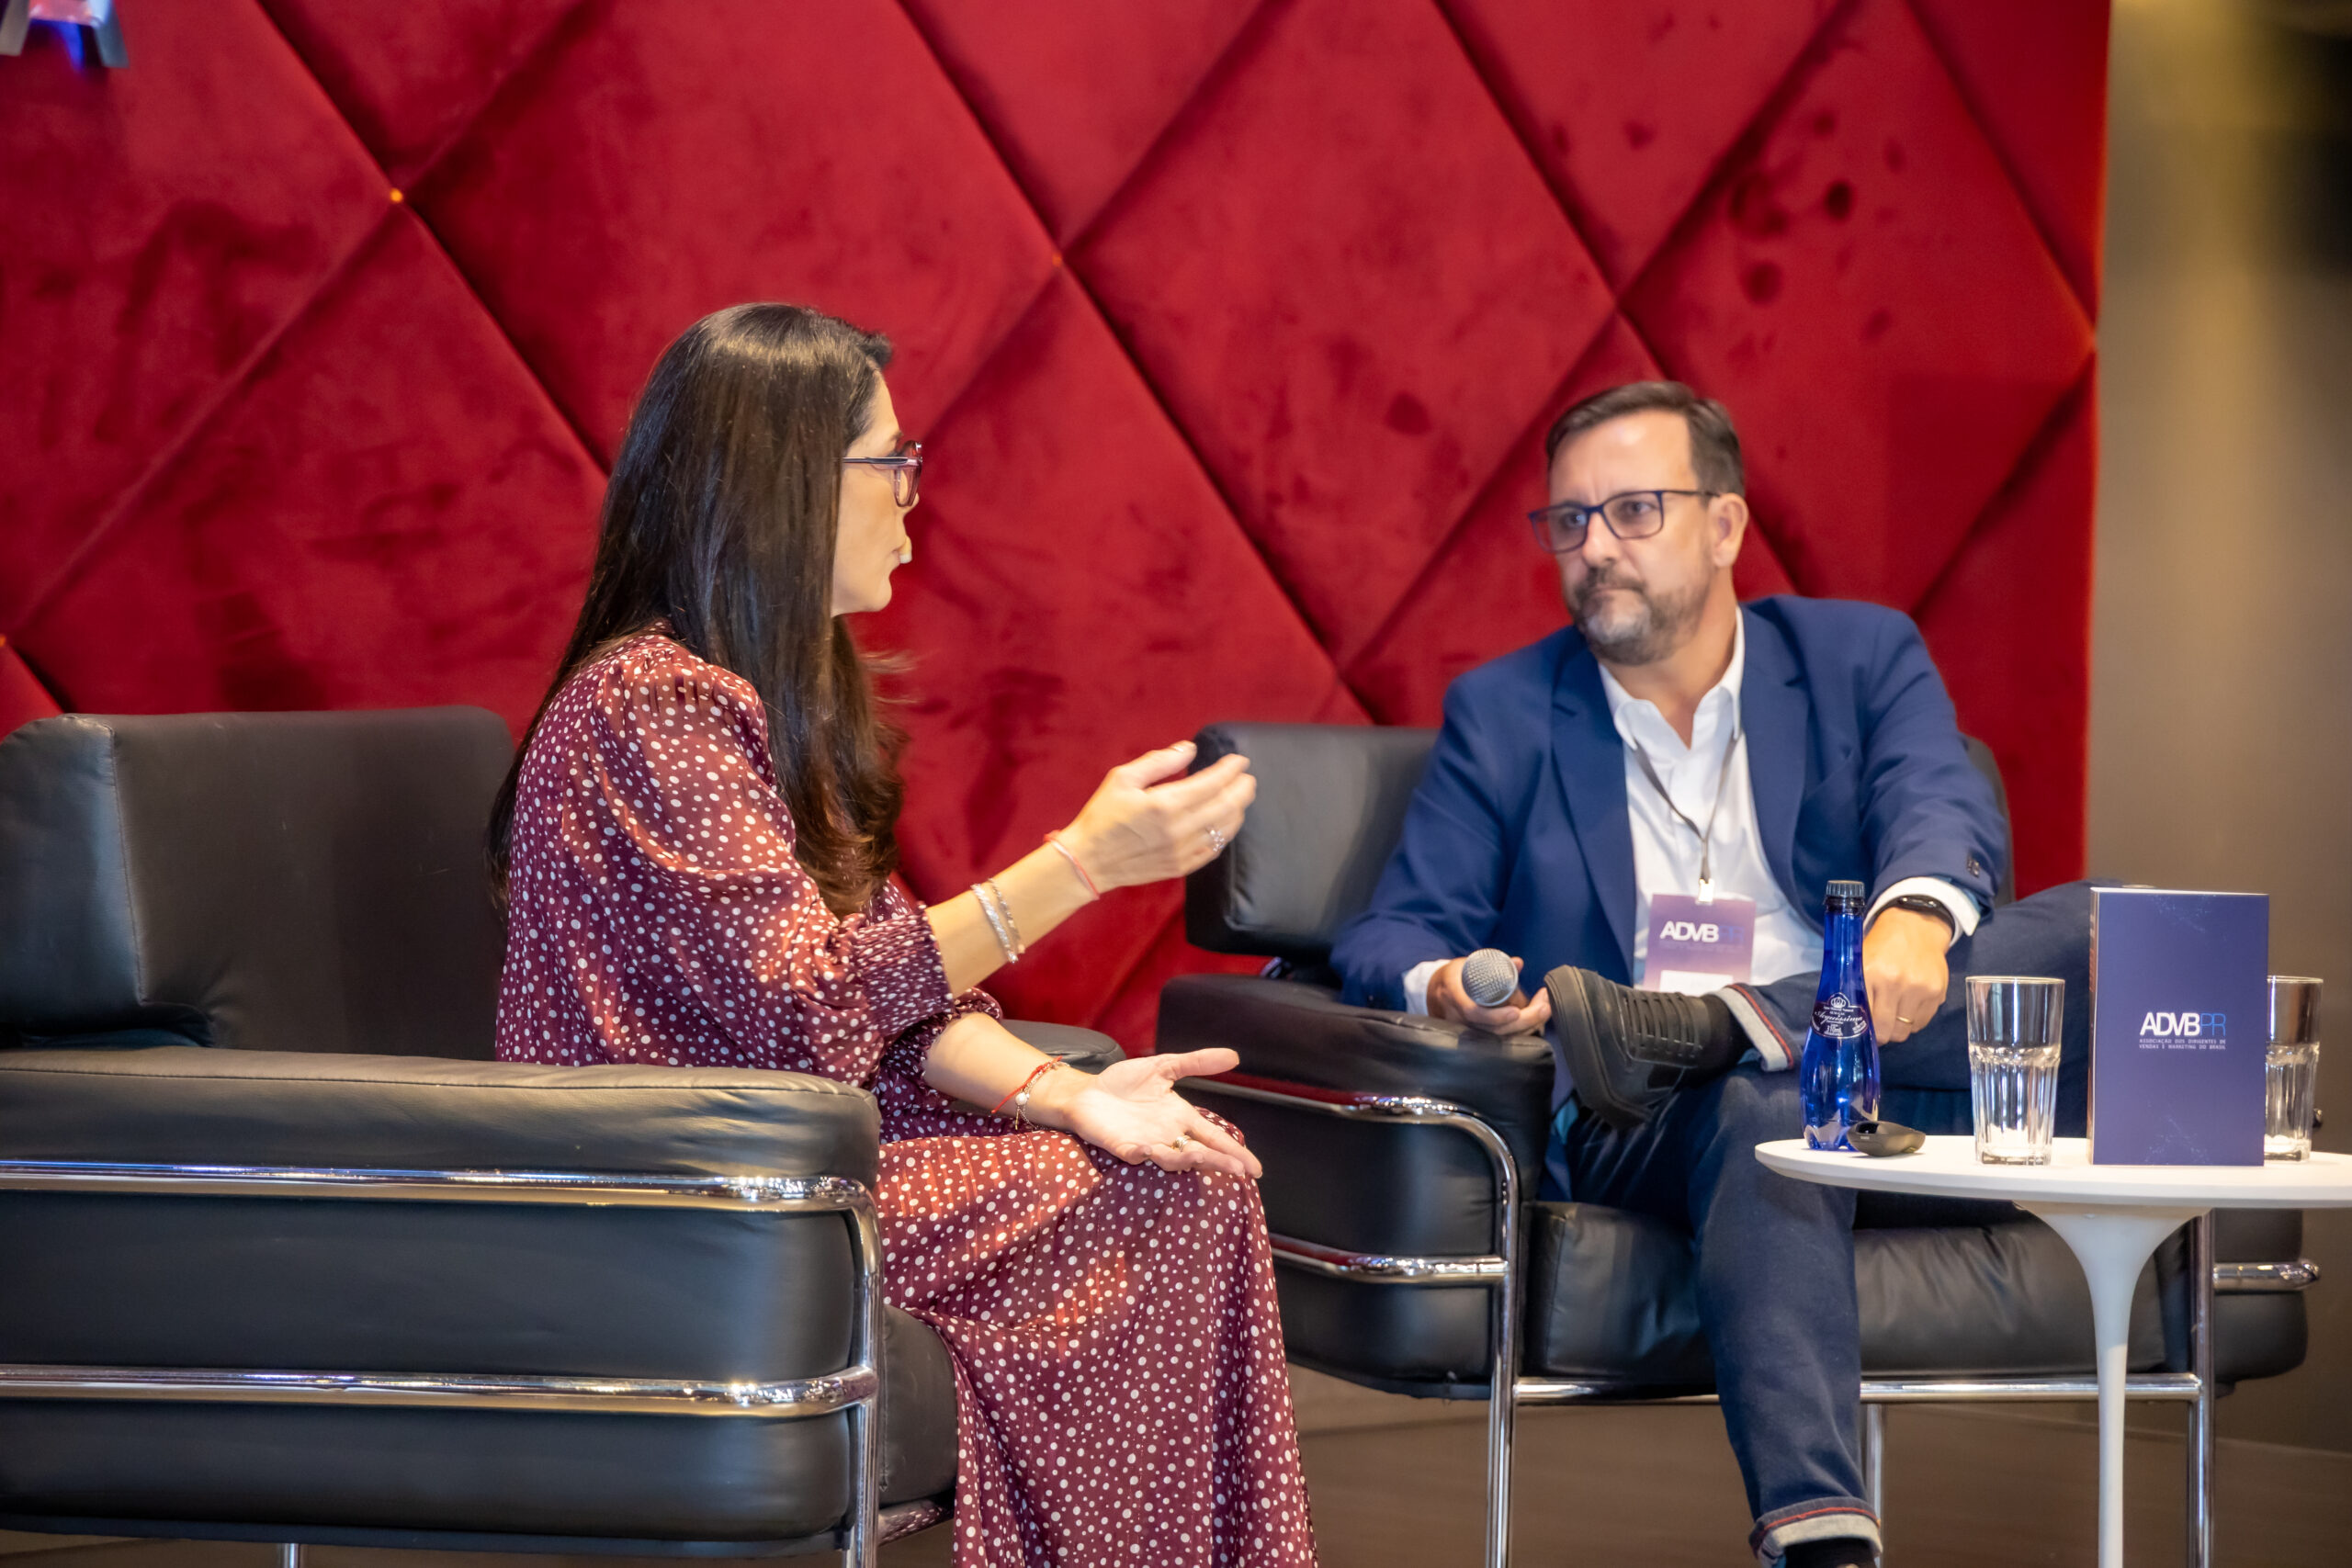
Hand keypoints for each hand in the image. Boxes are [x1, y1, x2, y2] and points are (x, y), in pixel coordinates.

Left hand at [1029, 1048, 1262, 1178]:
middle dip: (1219, 1162)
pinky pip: (1136, 1154)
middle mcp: (1168, 1136)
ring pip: (1172, 1158)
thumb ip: (1196, 1063)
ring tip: (1201, 1155)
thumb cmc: (1123, 1083)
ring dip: (1186, 1158)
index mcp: (1181, 1118)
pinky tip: (1152, 1150)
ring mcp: (1146, 1144)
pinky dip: (1144, 1154)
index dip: (1234, 1152)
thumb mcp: (1164, 1067)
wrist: (1086, 1091)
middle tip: (1240, 1170)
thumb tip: (1234, 1056)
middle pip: (1200, 1153)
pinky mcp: (1122, 1146)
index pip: (1214, 1137)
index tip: (1255, 1168)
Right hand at [1058, 741, 1255, 891]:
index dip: (1230, 770)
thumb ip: (1159, 762)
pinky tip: (1227, 823)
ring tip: (1242, 797)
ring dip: (1238, 811)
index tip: (1240, 760)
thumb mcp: (1123, 778)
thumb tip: (1189, 749)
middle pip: (1225, 806)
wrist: (1089, 860)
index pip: (1211, 783)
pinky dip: (1225, 834)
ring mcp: (1182, 852)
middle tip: (1248, 777)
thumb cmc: (1102, 815)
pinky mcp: (1181, 867)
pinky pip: (1213, 850)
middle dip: (1242, 789)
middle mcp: (1178, 829)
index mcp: (1164, 804)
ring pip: (1224, 829)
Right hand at [1425, 955, 1552, 1035]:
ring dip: (1527, 1025)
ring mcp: (1468, 1030)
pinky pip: (1500, 1039)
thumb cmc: (1455, 976)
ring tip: (1544, 1009)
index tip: (1515, 1011)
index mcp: (1454, 994)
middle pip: (1493, 1030)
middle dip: (1524, 1020)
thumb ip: (1493, 963)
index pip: (1473, 1012)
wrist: (1436, 992)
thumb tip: (1518, 963)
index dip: (1495, 1015)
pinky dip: (1520, 1031)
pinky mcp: (1477, 1036)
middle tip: (1544, 1006)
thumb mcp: (1468, 963)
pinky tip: (1536, 1020)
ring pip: (1500, 1038)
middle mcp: (1459, 1017)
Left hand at [1863, 907, 1949, 1043]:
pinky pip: (1923, 1022)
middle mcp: (1895, 983)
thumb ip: (1856, 989)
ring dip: (1898, 1027)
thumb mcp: (1861, 961)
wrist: (1915, 926)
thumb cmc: (1881, 947)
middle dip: (1882, 1035)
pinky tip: (1909, 1007)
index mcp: (1870, 974)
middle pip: (1888, 1031)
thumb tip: (1850, 1023)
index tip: (1862, 1032)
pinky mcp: (1937, 992)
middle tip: (1879, 1029)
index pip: (1866, 1020)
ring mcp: (1919, 989)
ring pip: (1906, 1030)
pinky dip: (1914, 1021)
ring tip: (1894, 1014)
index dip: (1863, 1030)